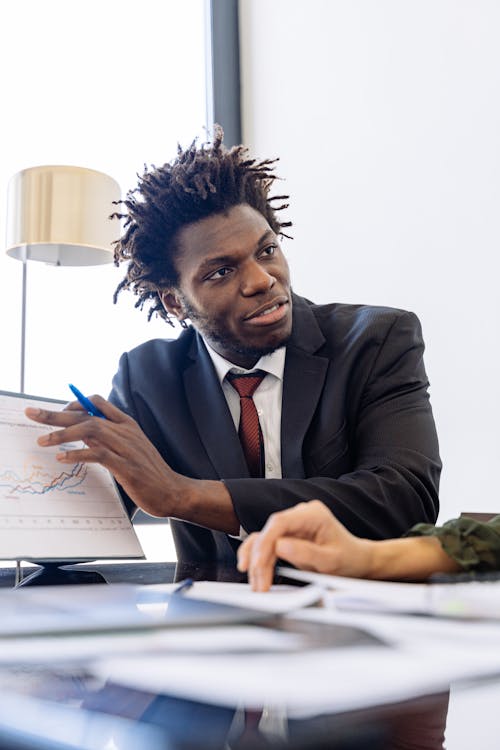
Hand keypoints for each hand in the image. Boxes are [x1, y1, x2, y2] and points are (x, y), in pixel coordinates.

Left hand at [25, 395, 184, 517]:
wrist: (173, 490)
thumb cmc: (150, 472)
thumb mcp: (130, 448)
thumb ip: (109, 438)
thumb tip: (82, 433)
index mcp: (127, 425)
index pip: (97, 403)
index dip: (74, 404)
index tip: (57, 412)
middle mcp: (126, 431)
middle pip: (86, 415)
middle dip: (56, 414)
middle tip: (33, 414)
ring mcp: (127, 448)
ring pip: (89, 430)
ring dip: (63, 433)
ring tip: (43, 440)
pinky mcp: (126, 466)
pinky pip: (97, 453)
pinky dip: (77, 453)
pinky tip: (63, 457)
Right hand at [237, 500, 374, 590]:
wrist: (357, 560)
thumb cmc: (349, 559)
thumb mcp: (331, 561)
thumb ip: (306, 553)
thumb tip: (279, 546)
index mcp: (312, 514)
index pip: (279, 522)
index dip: (265, 543)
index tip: (259, 565)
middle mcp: (300, 514)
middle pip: (269, 532)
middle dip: (259, 559)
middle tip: (259, 584)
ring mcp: (293, 523)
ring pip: (264, 538)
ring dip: (256, 561)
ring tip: (257, 584)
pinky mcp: (288, 534)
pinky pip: (267, 543)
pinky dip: (259, 558)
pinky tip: (252, 571)